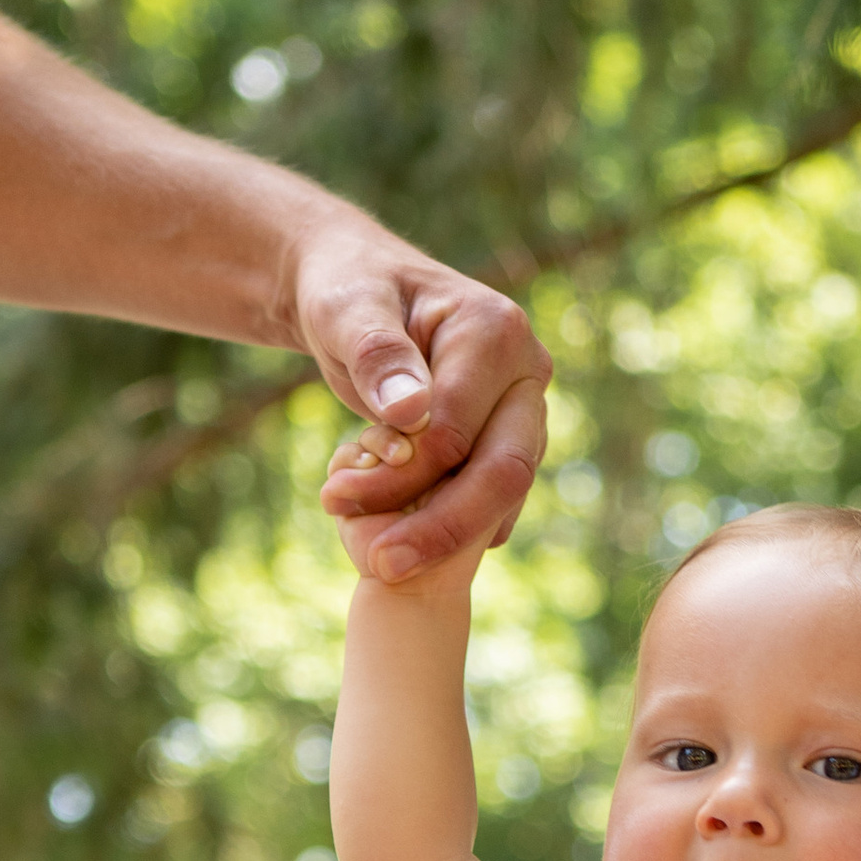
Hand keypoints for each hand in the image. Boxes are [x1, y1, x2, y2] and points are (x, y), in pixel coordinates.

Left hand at [298, 231, 550, 580]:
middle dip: (441, 528)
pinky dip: (449, 528)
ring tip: (379, 558)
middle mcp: (527, 375)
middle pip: (503, 472)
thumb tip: (411, 411)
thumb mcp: (345, 310)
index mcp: (497, 332)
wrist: (361, 296)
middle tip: (380, 568)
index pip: (456, 431)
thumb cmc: (350, 293)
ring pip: (503, 496)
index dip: (400, 476)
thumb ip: (375, 353)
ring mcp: (525, 414)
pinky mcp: (509, 445)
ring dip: (444, 534)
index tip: (333, 496)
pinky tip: (399, 539)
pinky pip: (492, 503)